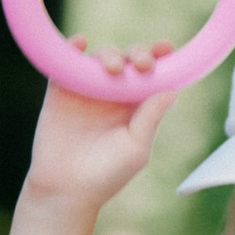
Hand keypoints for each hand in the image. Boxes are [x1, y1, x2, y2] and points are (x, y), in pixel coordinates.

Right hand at [22, 45, 179, 209]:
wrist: (65, 190)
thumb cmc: (106, 176)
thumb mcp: (136, 148)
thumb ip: (151, 118)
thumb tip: (173, 89)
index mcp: (136, 106)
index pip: (152, 74)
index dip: (160, 57)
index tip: (166, 48)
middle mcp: (113, 93)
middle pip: (129, 59)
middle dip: (138, 53)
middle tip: (142, 64)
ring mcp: (87, 89)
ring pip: (101, 56)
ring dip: (110, 54)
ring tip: (113, 68)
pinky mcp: (62, 89)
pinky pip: (67, 61)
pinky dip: (73, 47)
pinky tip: (80, 43)